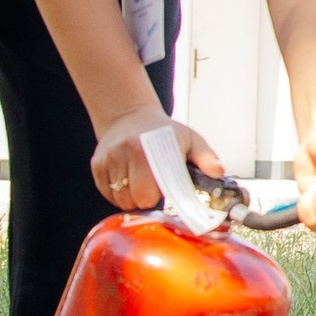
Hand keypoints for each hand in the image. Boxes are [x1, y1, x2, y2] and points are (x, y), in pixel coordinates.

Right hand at [94, 106, 223, 208]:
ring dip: (133, 197)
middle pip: (135, 200)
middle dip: (147, 199)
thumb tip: (218, 172)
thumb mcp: (190, 139)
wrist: (130, 116)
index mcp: (149, 148)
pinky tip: (130, 178)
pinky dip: (119, 193)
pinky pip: (108, 194)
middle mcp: (125, 152)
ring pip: (121, 199)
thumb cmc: (164, 132)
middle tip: (156, 187)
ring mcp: (108, 158)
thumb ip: (206, 157)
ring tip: (143, 180)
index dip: (161, 197)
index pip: (150, 193)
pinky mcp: (97, 165)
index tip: (168, 194)